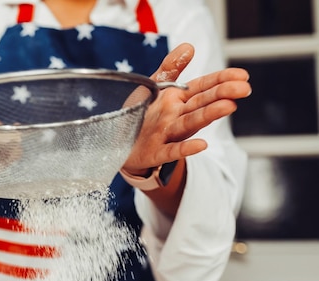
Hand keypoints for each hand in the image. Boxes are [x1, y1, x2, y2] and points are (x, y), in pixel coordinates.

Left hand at [121, 43, 250, 176]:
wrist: (118, 144)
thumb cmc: (139, 113)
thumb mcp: (153, 86)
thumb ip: (171, 68)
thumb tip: (189, 46)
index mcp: (178, 99)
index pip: (204, 87)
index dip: (222, 80)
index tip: (242, 76)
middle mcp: (176, 116)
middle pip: (202, 103)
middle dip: (222, 95)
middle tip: (244, 88)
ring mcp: (168, 135)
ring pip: (190, 123)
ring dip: (209, 115)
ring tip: (229, 106)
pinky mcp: (155, 153)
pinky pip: (171, 151)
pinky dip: (185, 149)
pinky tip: (202, 145)